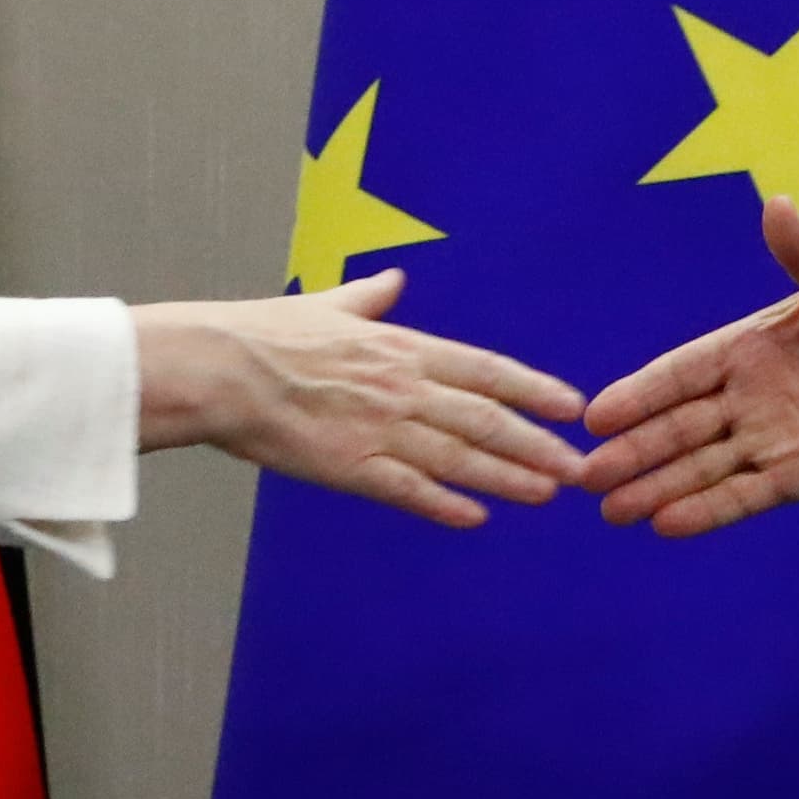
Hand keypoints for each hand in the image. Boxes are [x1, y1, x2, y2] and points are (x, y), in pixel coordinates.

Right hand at [133, 271, 584, 526]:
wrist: (217, 369)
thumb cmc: (265, 335)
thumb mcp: (327, 305)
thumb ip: (369, 298)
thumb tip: (393, 280)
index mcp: (401, 346)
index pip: (486, 369)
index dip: (535, 389)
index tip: (573, 407)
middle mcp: (402, 386)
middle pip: (486, 418)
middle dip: (538, 444)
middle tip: (581, 467)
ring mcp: (378, 428)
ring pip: (459, 457)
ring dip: (508, 477)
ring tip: (547, 494)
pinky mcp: (349, 466)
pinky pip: (408, 490)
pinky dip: (445, 504)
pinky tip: (475, 518)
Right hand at [581, 198, 798, 536]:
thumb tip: (776, 203)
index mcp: (748, 345)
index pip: (681, 373)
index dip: (639, 393)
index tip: (594, 415)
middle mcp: (748, 396)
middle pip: (677, 427)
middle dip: (632, 451)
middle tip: (582, 475)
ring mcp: (769, 439)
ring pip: (700, 468)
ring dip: (656, 488)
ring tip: (610, 512)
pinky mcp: (798, 476)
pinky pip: (743, 495)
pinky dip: (706, 511)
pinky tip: (665, 526)